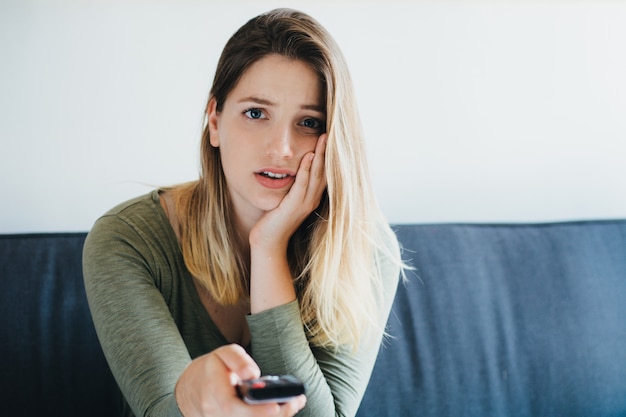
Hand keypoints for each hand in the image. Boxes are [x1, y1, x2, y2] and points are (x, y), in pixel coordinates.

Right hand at [175, 344, 305, 416]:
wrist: (192, 390)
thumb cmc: (211, 370)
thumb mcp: (222, 355)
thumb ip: (238, 360)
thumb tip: (253, 373)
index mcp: (214, 393)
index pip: (234, 409)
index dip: (256, 412)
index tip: (276, 406)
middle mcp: (217, 414)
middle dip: (276, 415)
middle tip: (295, 401)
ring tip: (295, 403)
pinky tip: (284, 408)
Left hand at [249, 133, 326, 250]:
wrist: (267, 243)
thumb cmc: (272, 221)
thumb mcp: (284, 200)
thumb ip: (290, 186)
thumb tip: (288, 169)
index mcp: (311, 198)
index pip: (324, 174)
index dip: (328, 157)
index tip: (330, 139)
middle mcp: (312, 200)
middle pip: (325, 171)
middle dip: (328, 152)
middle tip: (331, 133)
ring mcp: (305, 204)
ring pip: (317, 175)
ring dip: (321, 156)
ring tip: (324, 138)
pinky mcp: (294, 207)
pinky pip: (302, 184)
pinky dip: (307, 169)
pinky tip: (308, 156)